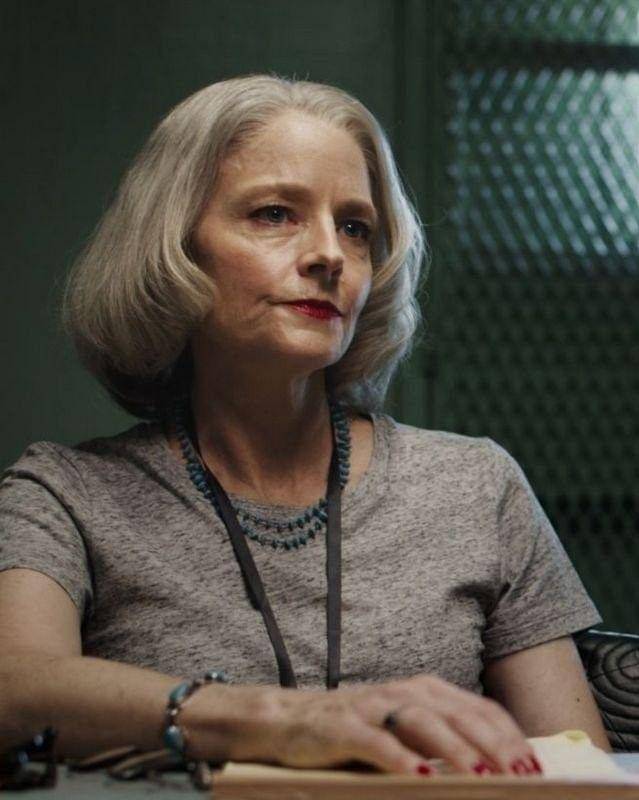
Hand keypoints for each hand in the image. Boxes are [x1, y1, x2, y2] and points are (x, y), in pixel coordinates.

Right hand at [215, 675, 542, 775]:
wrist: (292, 719)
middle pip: (459, 714)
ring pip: (423, 723)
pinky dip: (401, 759)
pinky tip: (421, 778)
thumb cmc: (359, 730)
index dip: (511, 737)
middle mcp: (404, 691)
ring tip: (484, 777)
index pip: (480, 710)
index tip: (537, 768)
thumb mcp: (407, 730)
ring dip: (456, 751)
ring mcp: (373, 706)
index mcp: (427, 690)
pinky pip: (377, 742)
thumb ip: (445, 740)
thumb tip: (498, 769)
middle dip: (495, 746)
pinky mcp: (344, 726)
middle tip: (523, 776)